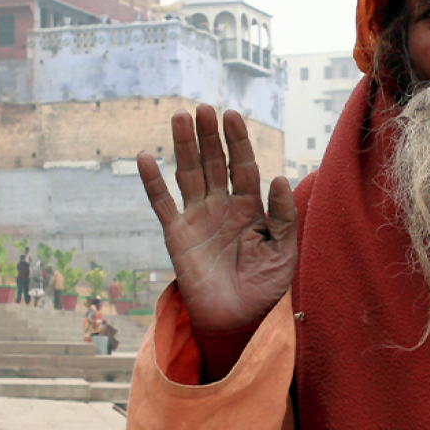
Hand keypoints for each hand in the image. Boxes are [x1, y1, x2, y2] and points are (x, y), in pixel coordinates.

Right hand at [139, 106, 296, 377]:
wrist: (239, 320)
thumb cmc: (266, 286)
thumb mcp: (284, 250)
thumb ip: (284, 216)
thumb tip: (279, 177)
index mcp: (250, 207)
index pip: (243, 166)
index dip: (238, 142)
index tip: (232, 115)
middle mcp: (222, 207)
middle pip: (213, 163)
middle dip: (210, 136)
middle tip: (205, 108)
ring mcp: (198, 219)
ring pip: (188, 174)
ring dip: (184, 147)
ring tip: (181, 117)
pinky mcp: (177, 236)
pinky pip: (162, 204)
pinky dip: (152, 182)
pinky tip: (146, 156)